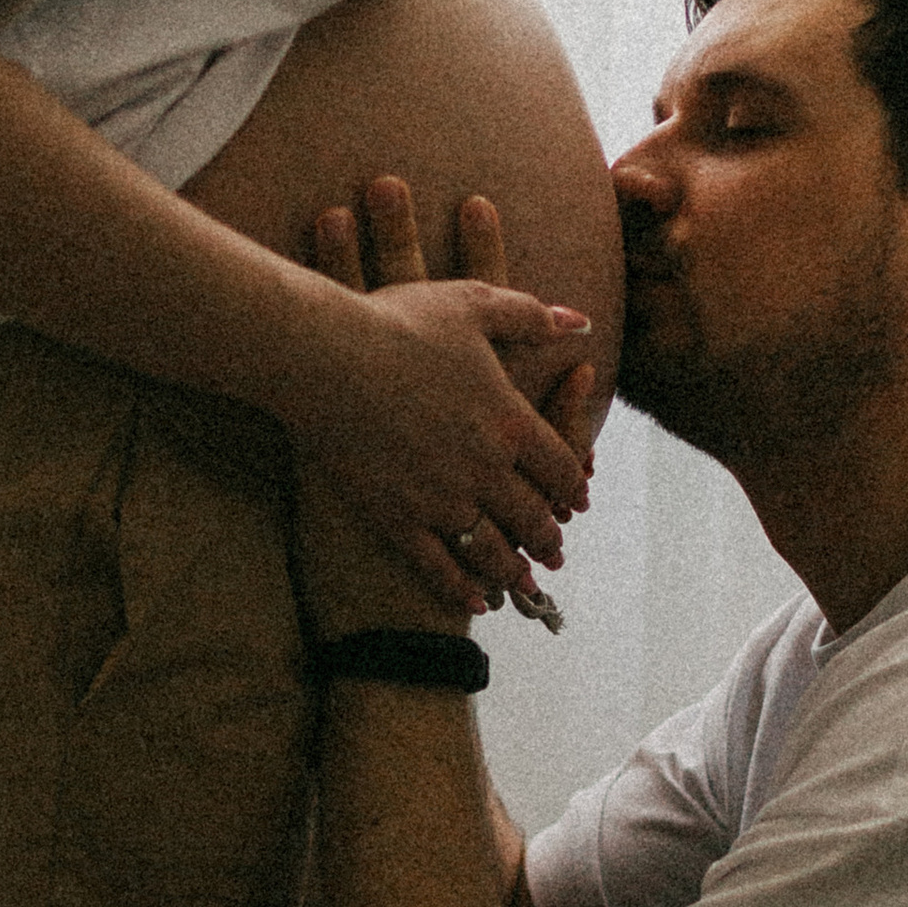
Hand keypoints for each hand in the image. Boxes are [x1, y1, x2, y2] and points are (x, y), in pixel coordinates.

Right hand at [298, 179, 599, 621]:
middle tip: (555, 550)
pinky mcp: (397, 520)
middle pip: (533, 516)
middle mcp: (485, 470)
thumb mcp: (473, 304)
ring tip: (524, 580)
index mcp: (510, 421)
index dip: (576, 488)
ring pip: (492, 549)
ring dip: (514, 568)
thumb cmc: (398, 322)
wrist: (323, 358)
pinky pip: (439, 567)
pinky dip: (462, 589)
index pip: (562, 468)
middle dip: (548, 537)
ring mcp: (441, 500)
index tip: (580, 500)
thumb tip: (583, 322)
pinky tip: (476, 602)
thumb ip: (532, 315)